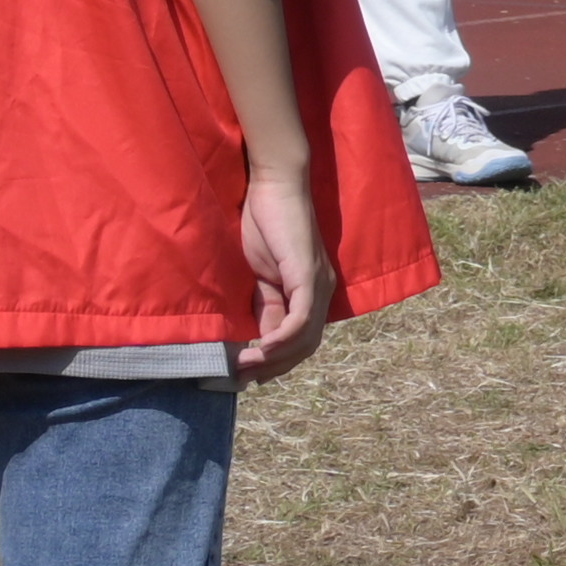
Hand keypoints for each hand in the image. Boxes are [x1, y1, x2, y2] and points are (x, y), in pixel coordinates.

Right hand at [231, 170, 335, 383]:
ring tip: (245, 365)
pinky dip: (284, 337)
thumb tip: (260, 340)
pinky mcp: (308, 274)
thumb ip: (265, 306)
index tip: (249, 375)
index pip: (301, 341)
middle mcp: (322, 291)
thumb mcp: (261, 277)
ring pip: (305, 337)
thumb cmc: (265, 226)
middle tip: (243, 377)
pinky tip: (262, 346)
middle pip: (306, 346)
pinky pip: (302, 316)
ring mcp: (318, 283)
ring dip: (274, 357)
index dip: (277, 362)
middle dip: (274, 366)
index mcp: (311, 293)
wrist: (274, 188)